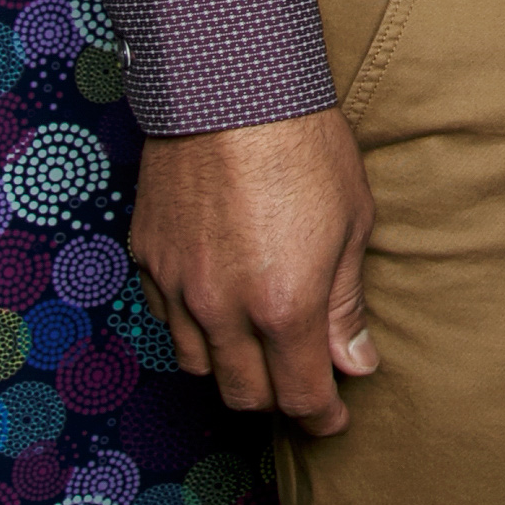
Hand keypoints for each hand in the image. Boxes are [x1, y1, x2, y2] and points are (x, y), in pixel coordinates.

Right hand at [130, 106, 377, 436]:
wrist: (230, 86)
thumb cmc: (304, 144)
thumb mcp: (351, 222)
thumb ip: (346, 303)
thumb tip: (356, 362)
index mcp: (284, 305)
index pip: (300, 396)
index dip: (323, 416)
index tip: (334, 417)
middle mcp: (224, 309)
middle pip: (245, 394)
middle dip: (278, 398)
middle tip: (302, 380)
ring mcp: (178, 287)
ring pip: (200, 364)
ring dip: (233, 366)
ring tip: (260, 344)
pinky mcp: (148, 259)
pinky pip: (167, 319)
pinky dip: (195, 326)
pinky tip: (218, 303)